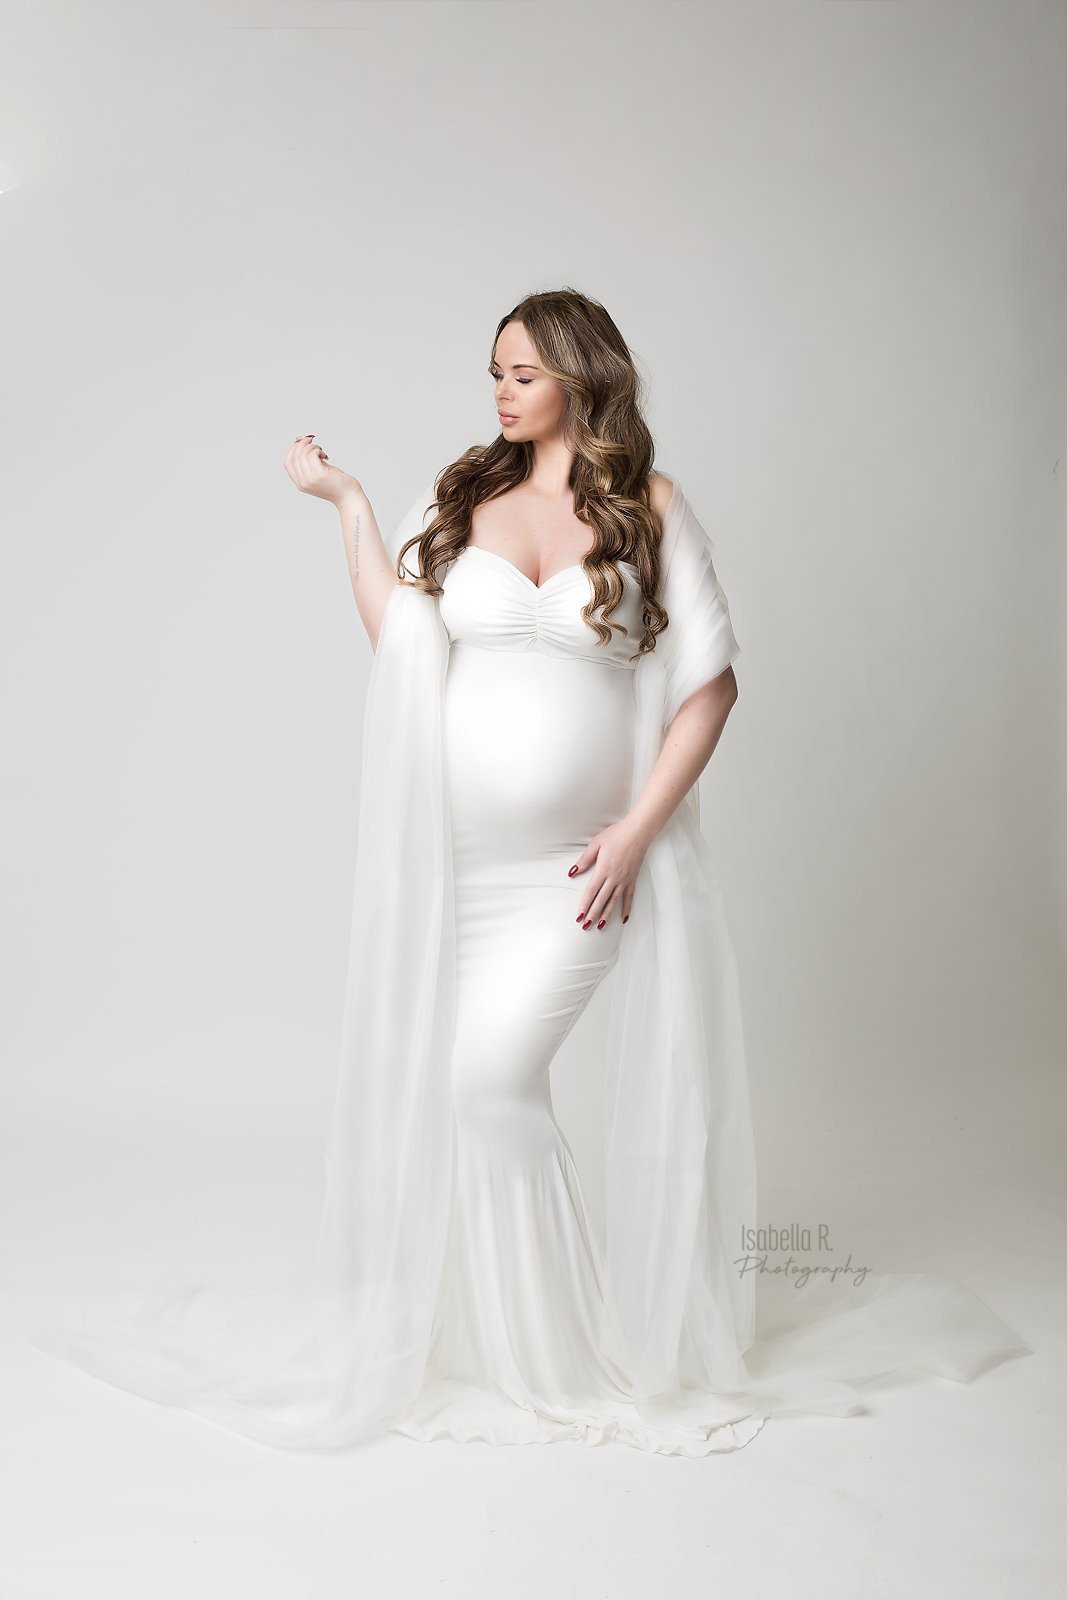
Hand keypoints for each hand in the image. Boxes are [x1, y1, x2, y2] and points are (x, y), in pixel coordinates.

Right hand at [284, 434, 361, 506]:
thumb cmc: (336, 483)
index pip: (288, 462)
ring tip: (321, 452)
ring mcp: (310, 479)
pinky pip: (312, 455)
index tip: (301, 442)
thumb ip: (308, 458)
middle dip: (302, 444)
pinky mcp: (319, 475)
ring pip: (303, 454)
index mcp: (300, 483)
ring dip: (312, 447)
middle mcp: (303, 482)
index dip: (293, 449)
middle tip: (311, 440)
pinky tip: (325, 456)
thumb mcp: (318, 469)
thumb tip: (299, 439)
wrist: (349, 496)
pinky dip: (318, 450)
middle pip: (294, 456)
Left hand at [568, 814, 652, 929]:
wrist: (638, 831)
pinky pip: (629, 897)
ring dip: (607, 915)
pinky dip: (627, 908)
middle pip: (601, 900)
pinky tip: (624, 918)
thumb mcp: (596, 844)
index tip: (579, 916)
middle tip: (586, 926)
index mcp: (603, 869)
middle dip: (593, 914)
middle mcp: (614, 878)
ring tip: (600, 925)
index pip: (591, 892)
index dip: (584, 905)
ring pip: (614, 902)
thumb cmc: (617, 835)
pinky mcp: (633, 879)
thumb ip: (584, 860)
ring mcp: (625, 880)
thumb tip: (572, 872)